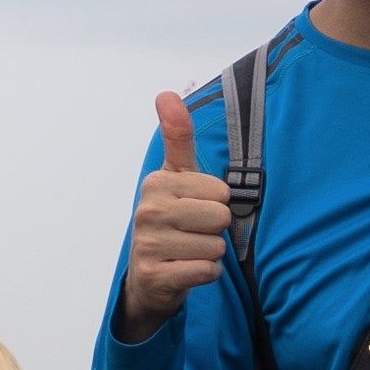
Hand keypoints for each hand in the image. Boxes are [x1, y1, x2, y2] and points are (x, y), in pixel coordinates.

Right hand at [121, 91, 232, 336]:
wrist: (148, 276)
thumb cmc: (170, 220)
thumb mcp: (175, 176)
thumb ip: (177, 137)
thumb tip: (167, 94)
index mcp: (156, 183)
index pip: (221, 192)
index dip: (215, 204)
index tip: (194, 209)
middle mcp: (148, 211)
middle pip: (221, 218)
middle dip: (214, 230)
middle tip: (192, 233)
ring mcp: (149, 244)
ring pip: (216, 247)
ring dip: (209, 254)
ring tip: (188, 252)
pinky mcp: (155, 276)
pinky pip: (207, 272)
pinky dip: (204, 274)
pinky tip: (186, 270)